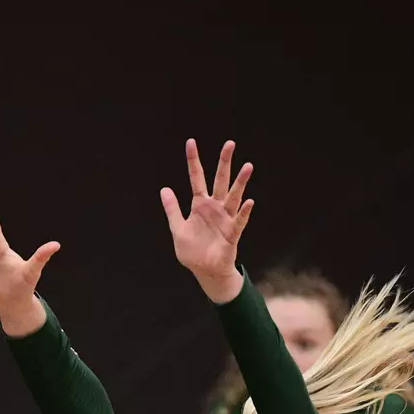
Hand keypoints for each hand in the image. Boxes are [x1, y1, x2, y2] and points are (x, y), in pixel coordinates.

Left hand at [160, 139, 253, 302]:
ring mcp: (225, 219)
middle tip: (229, 144)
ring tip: (247, 166)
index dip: (193, 161)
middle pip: (220, 181)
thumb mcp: (177, 229)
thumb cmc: (193, 251)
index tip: (191, 142)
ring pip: (234, 196)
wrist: (204, 271)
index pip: (196, 178)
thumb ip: (172, 209)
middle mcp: (215, 208)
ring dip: (240, 182)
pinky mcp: (232, 233)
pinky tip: (249, 201)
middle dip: (224, 163)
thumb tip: (164, 189)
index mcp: (200, 205)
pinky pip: (239, 220)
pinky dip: (244, 212)